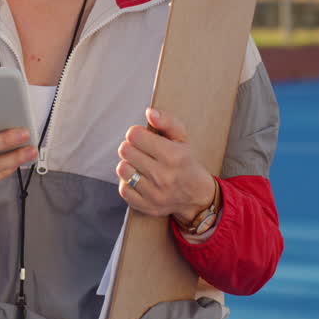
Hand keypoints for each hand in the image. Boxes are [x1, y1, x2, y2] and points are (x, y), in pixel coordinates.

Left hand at [117, 108, 216, 223]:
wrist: (196, 196)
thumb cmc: (185, 162)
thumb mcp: (181, 138)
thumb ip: (166, 121)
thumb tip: (149, 112)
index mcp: (173, 156)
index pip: (135, 135)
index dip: (136, 133)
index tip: (142, 137)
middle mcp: (164, 176)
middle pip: (125, 150)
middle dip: (131, 147)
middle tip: (141, 151)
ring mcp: (154, 193)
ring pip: (122, 169)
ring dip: (128, 164)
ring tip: (139, 164)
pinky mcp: (147, 206)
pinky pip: (123, 189)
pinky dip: (128, 182)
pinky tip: (138, 178)